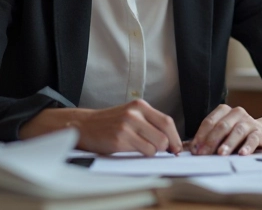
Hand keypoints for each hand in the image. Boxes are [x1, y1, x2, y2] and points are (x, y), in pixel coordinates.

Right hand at [20, 100, 181, 156]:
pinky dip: (142, 155)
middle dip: (166, 147)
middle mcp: (134, 114)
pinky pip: (143, 152)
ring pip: (156, 146)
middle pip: (164, 135)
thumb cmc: (111, 123)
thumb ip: (150, 122)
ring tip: (140, 148)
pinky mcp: (119, 139)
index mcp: (140, 106)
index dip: (175, 137)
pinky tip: (131, 149)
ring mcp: (127, 126)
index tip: (177, 147)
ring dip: (152, 152)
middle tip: (161, 151)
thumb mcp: (131, 115)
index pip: (167, 122)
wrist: (84, 125)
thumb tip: (171, 140)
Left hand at [189, 105, 261, 155]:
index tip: (194, 150)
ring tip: (221, 154)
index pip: (209, 122)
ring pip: (237, 131)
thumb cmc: (236, 135)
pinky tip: (242, 153)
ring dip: (228, 143)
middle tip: (203, 155)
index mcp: (224, 111)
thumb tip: (187, 148)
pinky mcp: (259, 132)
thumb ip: (206, 138)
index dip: (200, 136)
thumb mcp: (221, 133)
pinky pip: (253, 139)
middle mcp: (237, 113)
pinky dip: (247, 146)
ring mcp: (249, 122)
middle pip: (221, 126)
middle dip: (211, 141)